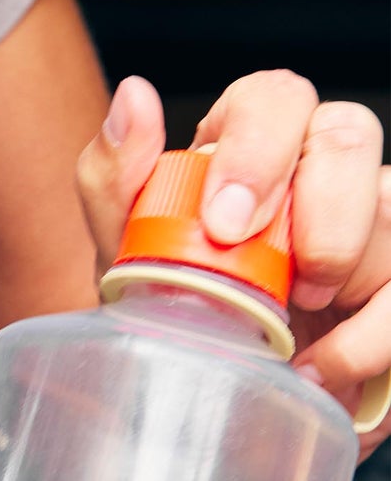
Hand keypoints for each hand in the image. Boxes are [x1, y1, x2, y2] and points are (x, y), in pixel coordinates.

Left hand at [77, 71, 390, 459]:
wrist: (202, 386)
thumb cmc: (164, 297)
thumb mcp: (124, 245)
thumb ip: (115, 173)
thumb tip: (134, 95)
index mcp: (245, 144)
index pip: (273, 98)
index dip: (260, 149)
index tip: (225, 225)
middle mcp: (316, 167)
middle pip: (350, 134)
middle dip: (321, 208)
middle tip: (284, 280)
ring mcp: (370, 221)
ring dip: (345, 280)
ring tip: (291, 332)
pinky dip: (372, 341)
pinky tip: (320, 369)